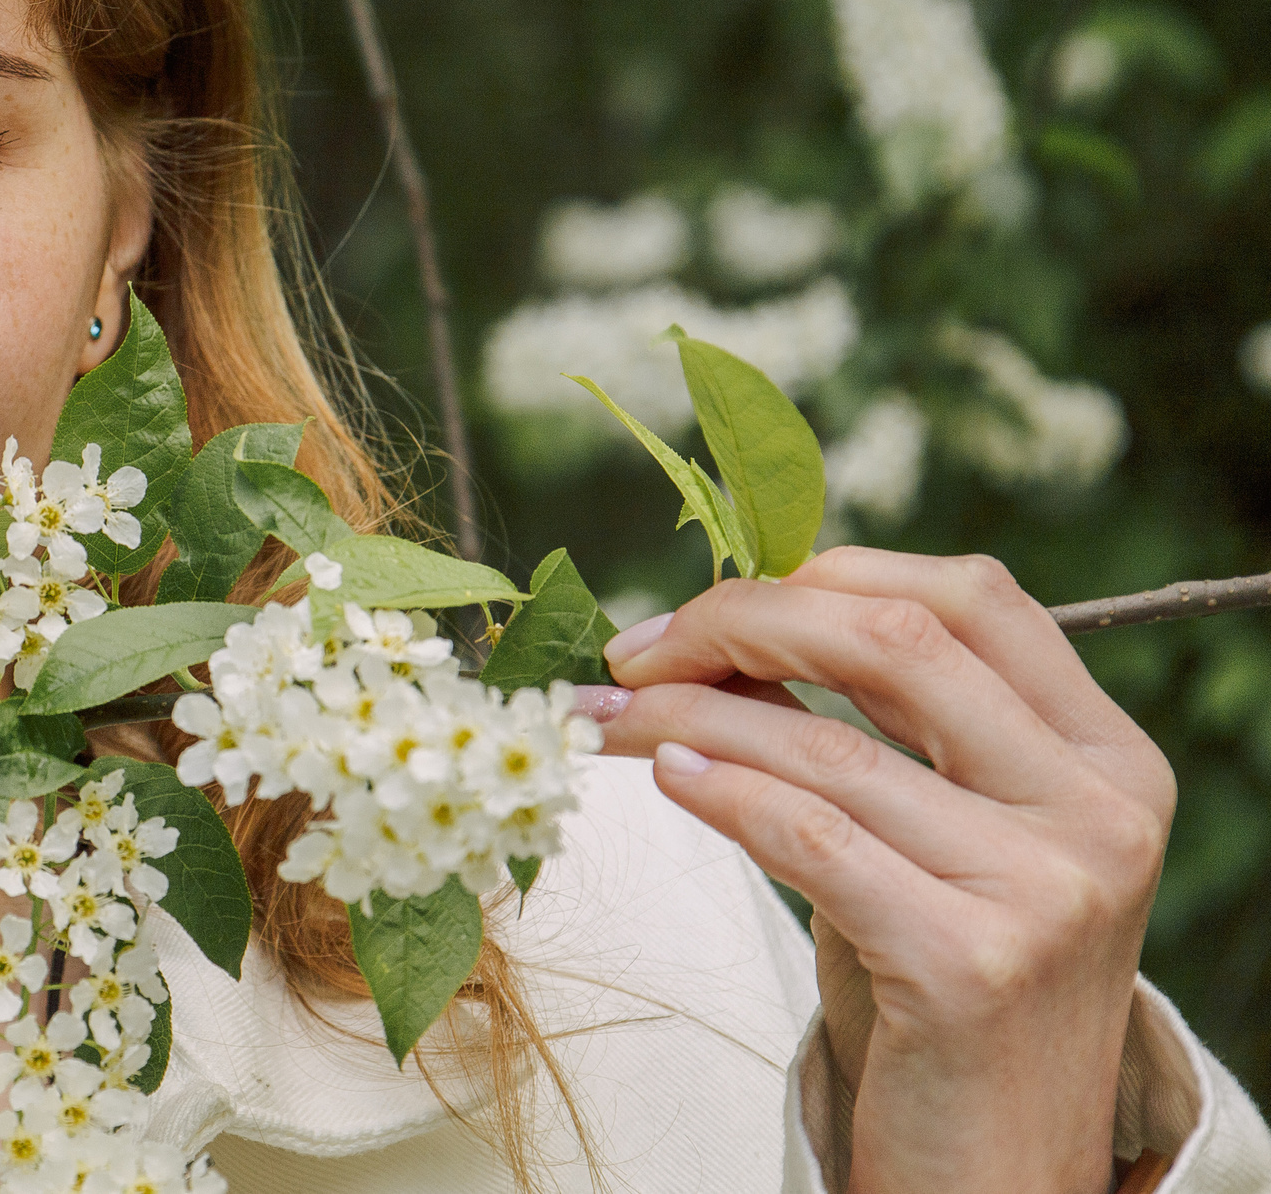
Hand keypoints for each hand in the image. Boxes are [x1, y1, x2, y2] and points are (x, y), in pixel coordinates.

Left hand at [585, 547, 1173, 1193]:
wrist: (995, 1172)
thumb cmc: (943, 985)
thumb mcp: (939, 835)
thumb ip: (878, 726)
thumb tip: (725, 622)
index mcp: (1104, 754)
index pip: (968, 597)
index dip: (823, 575)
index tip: (709, 601)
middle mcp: (1096, 809)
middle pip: (896, 639)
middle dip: (740, 621)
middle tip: (636, 650)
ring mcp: (1044, 889)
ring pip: (826, 744)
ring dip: (686, 714)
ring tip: (606, 716)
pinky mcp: (968, 964)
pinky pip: (807, 835)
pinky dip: (717, 790)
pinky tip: (664, 776)